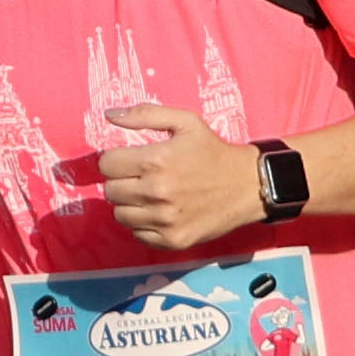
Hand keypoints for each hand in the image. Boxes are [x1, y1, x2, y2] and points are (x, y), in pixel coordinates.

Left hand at [94, 104, 262, 253]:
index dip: (115, 160)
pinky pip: (138, 234)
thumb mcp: (185, 122)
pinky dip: (143, 224)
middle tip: (140, 177)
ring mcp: (164, 220)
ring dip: (129, 204)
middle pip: (110, 191)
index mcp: (155, 161)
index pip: (106, 165)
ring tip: (149, 195)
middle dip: (121, 181)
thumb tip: (110, 115)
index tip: (128, 160)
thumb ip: (145, 114)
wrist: (248, 186)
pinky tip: (160, 212)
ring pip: (120, 215)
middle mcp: (156, 192)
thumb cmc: (213, 152)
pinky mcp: (172, 240)